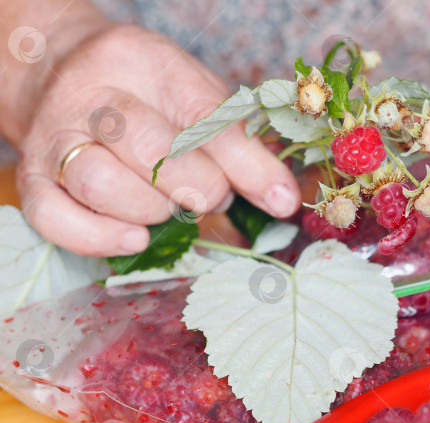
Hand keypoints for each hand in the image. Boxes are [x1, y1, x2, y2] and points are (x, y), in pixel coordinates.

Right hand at [4, 16, 299, 256]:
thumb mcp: (197, 95)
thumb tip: (283, 199)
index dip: (250, 165)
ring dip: (151, 210)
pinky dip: (100, 239)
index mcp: (146, 64)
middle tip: (210, 194)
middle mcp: (94, 97)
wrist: (60, 73)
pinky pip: (56, 219)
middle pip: (153, 152)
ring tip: (168, 206)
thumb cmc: (146, 94)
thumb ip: (239, 143)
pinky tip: (135, 237)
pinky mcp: (34, 179)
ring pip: (101, 185)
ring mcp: (56, 139)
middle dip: (199, 188)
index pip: (205, 118)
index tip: (282, 199)